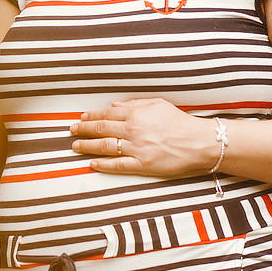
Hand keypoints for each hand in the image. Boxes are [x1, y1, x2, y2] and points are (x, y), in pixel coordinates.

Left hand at [70, 98, 217, 177]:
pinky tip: (92, 163)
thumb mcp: (157, 104)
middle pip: (101, 129)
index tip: (81, 118)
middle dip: (83, 130)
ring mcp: (137, 148)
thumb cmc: (180, 121)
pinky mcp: (143, 165)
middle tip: (71, 131)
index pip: (106, 114)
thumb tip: (114, 106)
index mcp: (136, 114)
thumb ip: (134, 104)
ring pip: (105, 147)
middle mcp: (133, 130)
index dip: (90, 117)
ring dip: (87, 146)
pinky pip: (117, 165)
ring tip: (76, 146)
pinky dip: (102, 164)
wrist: (200, 142)